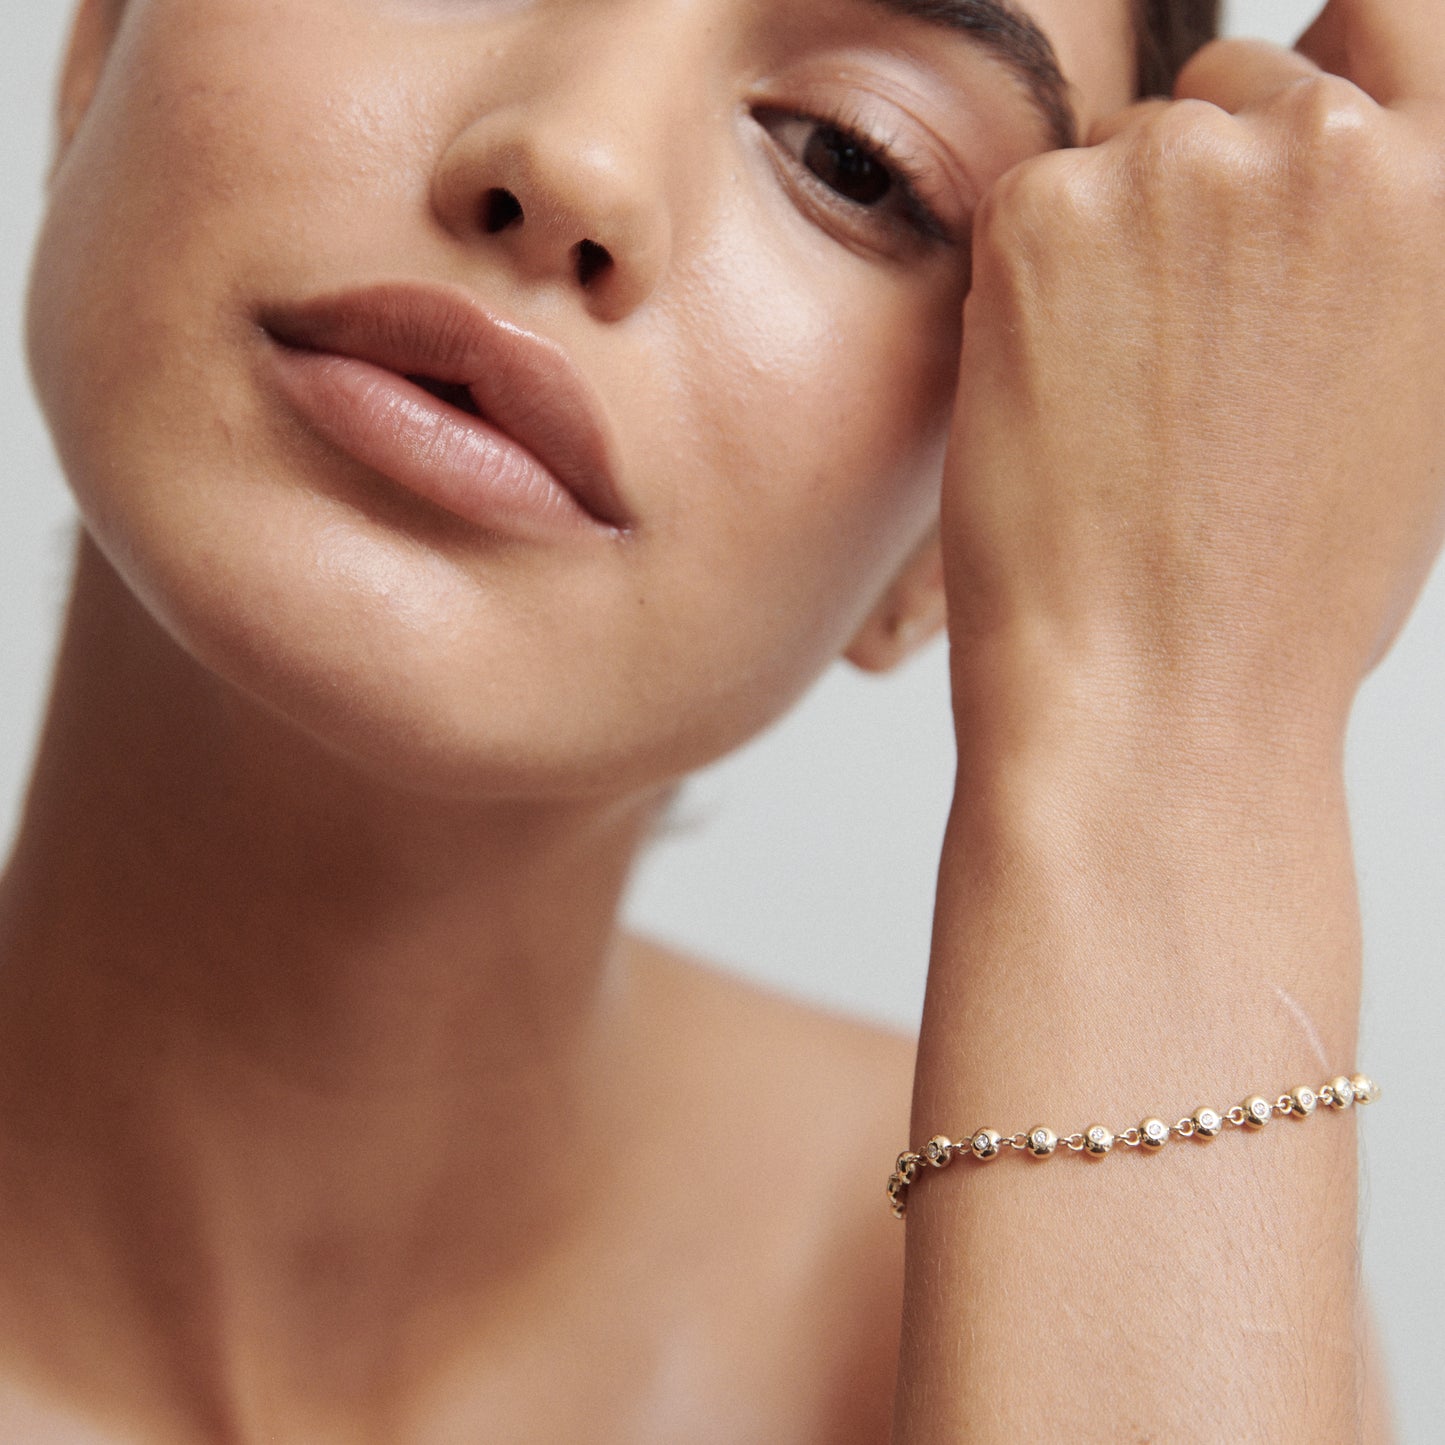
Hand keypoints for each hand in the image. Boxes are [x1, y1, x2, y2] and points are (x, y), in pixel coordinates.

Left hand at [941, 0, 1444, 772]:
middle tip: (1164, 348)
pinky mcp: (1045, 214)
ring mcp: (1181, 172)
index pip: (1383, 23)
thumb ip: (1386, 256)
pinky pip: (1026, 206)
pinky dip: (1023, 283)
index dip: (1310, 75)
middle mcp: (1329, 153)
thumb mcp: (1411, 406)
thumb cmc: (1283, 592)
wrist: (1158, 692)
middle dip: (1187, 191)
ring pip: (1113, 152)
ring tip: (1118, 397)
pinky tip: (1052, 395)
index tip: (1258, 144)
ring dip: (1102, 241)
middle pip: (1224, 93)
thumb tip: (1339, 147)